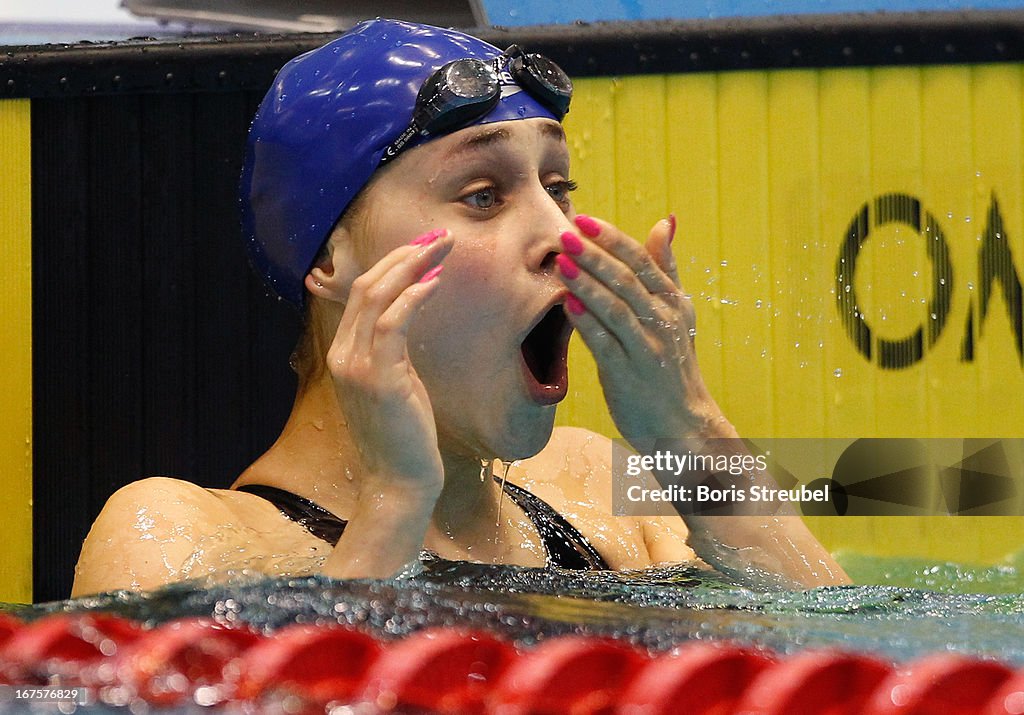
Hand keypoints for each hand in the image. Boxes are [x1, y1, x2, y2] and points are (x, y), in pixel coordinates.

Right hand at [327, 229, 452, 497]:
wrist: (399, 481)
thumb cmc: (403, 434)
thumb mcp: (394, 382)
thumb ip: (392, 349)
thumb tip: (409, 312)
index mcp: (343, 353)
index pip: (361, 293)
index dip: (393, 263)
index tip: (426, 245)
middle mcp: (342, 355)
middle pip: (366, 286)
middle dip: (404, 255)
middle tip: (440, 236)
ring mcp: (356, 367)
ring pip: (376, 298)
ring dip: (411, 266)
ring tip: (442, 247)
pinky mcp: (379, 378)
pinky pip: (392, 324)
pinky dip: (413, 297)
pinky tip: (434, 281)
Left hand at [556, 214, 729, 443]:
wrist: (684, 424)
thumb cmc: (672, 364)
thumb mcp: (677, 313)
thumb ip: (665, 269)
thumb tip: (663, 222)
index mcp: (674, 302)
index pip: (643, 261)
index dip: (613, 239)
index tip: (585, 220)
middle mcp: (664, 322)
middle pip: (628, 280)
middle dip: (595, 255)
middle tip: (566, 234)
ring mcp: (648, 349)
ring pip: (617, 309)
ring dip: (588, 284)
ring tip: (562, 263)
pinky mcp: (630, 376)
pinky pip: (606, 345)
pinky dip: (588, 324)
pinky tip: (568, 305)